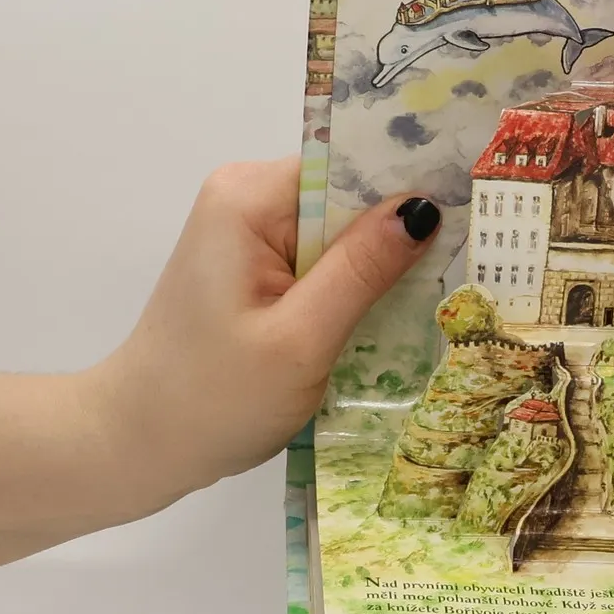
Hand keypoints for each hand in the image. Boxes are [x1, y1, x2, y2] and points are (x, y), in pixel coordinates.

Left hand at [89, 158, 440, 510]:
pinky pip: (325, 261)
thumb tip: (425, 207)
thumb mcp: (300, 339)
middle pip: (351, 197)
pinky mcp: (255, 269)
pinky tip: (389, 318)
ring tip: (438, 299)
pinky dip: (356, 288)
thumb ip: (362, 269)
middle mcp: (246, 198)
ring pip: (344, 233)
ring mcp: (249, 234)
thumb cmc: (213, 398)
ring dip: (383, 267)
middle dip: (403, 232)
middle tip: (471, 266)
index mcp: (249, 198)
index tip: (478, 210)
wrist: (136, 445)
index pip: (352, 168)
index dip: (413, 188)